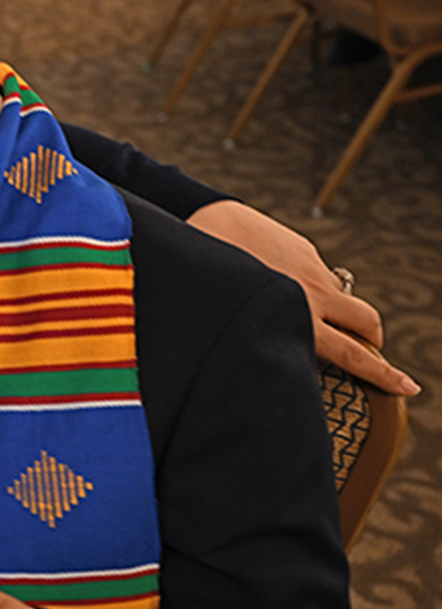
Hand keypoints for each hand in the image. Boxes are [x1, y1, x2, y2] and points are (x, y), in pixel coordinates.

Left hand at [186, 200, 419, 395]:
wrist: (201, 222)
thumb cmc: (205, 280)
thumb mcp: (236, 321)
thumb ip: (268, 336)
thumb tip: (283, 354)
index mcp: (294, 315)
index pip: (351, 353)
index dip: (383, 373)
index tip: (406, 386)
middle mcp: (310, 293)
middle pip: (366, 323)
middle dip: (374, 341)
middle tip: (368, 353)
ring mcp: (310, 269)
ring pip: (343, 299)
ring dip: (341, 314)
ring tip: (315, 320)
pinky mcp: (303, 248)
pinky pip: (318, 277)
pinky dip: (311, 289)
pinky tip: (281, 286)